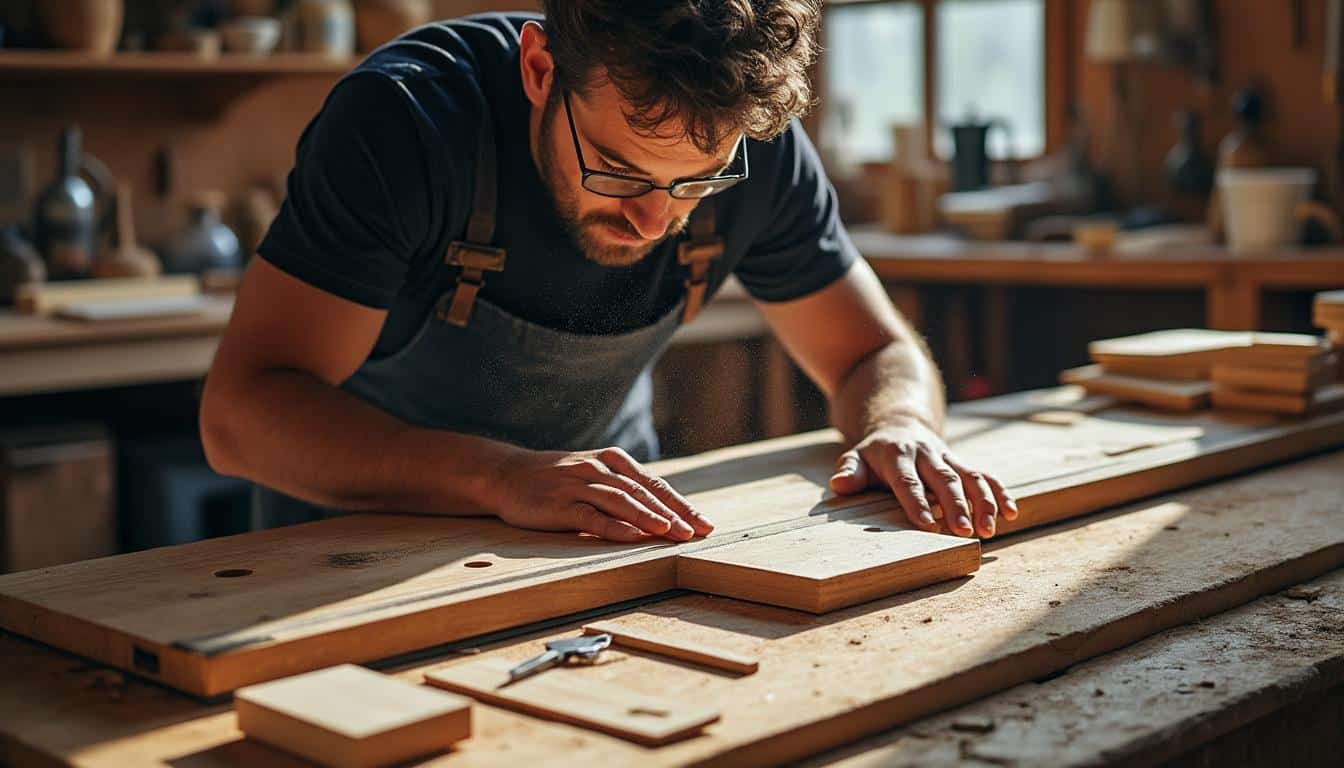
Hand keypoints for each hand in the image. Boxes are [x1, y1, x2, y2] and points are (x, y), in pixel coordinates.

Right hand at [485, 446, 713, 542]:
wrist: (505, 474)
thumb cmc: (555, 479)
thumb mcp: (592, 474)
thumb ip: (623, 487)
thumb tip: (662, 510)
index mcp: (612, 461)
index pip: (654, 484)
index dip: (681, 504)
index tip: (704, 523)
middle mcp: (598, 470)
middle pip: (643, 492)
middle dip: (674, 513)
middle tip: (698, 532)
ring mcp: (578, 486)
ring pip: (621, 501)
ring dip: (649, 518)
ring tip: (672, 533)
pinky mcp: (559, 505)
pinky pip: (591, 517)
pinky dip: (614, 527)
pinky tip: (633, 537)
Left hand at [828, 418, 1016, 537]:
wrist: (900, 424)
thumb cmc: (874, 453)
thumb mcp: (855, 457)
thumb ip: (849, 471)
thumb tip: (839, 484)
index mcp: (897, 455)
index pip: (907, 480)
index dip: (916, 502)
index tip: (926, 525)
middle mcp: (926, 454)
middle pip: (944, 479)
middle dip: (955, 505)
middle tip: (964, 531)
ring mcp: (948, 458)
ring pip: (970, 476)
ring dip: (983, 502)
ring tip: (989, 530)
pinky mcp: (962, 463)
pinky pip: (985, 476)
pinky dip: (1000, 493)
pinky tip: (1012, 513)